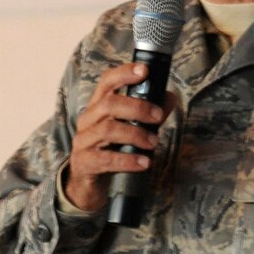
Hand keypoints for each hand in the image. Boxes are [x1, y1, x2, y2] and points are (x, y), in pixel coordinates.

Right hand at [63, 61, 168, 212]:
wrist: (87, 183)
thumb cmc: (111, 150)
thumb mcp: (128, 129)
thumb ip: (148, 115)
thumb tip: (169, 97)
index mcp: (98, 107)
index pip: (106, 83)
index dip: (124, 74)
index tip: (144, 71)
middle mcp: (88, 120)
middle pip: (109, 104)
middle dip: (137, 108)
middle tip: (158, 116)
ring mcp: (83, 141)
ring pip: (107, 130)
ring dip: (135, 134)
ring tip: (153, 143)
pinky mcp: (84, 163)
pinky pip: (105, 159)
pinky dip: (128, 160)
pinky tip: (144, 162)